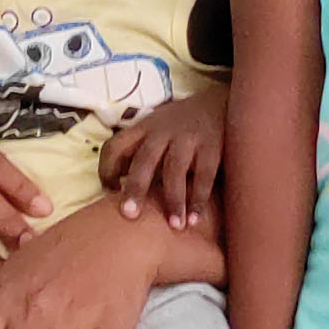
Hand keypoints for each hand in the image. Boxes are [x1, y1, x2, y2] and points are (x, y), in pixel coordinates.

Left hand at [100, 88, 226, 229]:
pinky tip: (194, 219)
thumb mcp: (155, 128)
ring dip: (173, 199)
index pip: (115, 145)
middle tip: (130, 215)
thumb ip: (138, 151)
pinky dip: (199, 199)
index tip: (109, 191)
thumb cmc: (180, 123)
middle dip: (136, 187)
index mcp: (143, 127)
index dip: (107, 169)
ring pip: (174, 169)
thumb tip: (116, 184)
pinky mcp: (212, 146)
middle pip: (144, 159)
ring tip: (174, 226)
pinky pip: (204, 175)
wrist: (221, 102)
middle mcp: (162, 131)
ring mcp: (187, 138)